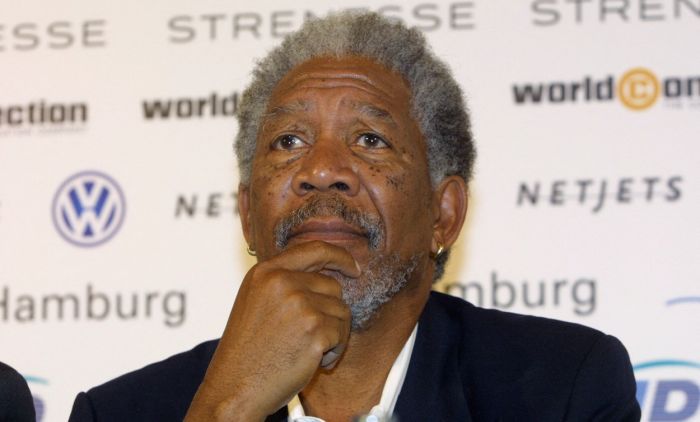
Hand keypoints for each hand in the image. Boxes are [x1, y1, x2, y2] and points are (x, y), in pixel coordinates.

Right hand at [184, 241, 359, 421]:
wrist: (235, 388)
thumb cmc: (247, 351)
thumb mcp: (256, 301)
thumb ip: (285, 281)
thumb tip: (328, 272)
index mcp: (266, 272)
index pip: (315, 249)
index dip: (340, 256)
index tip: (354, 268)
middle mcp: (282, 282)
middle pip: (333, 285)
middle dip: (330, 311)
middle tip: (311, 335)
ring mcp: (300, 305)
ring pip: (341, 311)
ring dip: (333, 333)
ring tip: (306, 350)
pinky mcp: (315, 330)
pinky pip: (342, 335)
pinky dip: (333, 352)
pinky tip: (311, 362)